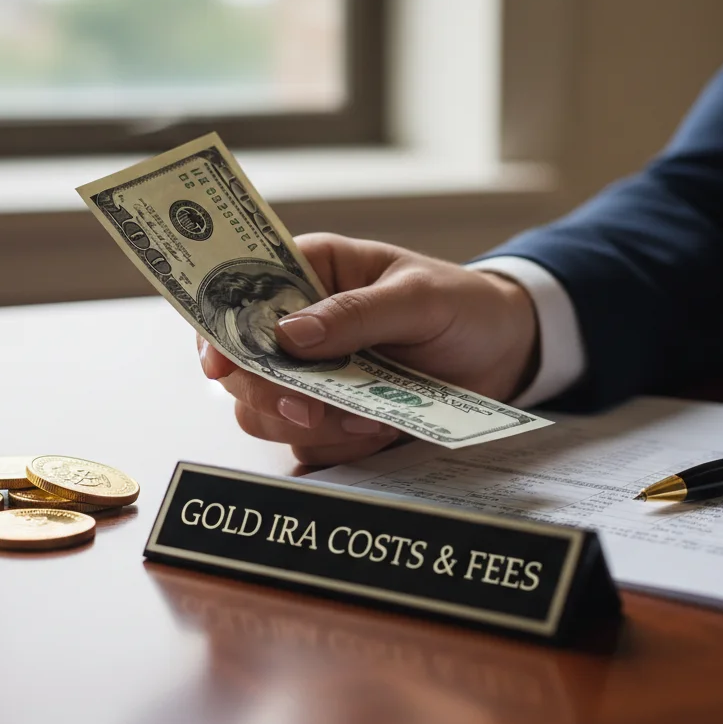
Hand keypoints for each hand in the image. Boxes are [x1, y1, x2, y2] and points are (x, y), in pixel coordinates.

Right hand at [197, 232, 538, 465]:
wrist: (505, 352)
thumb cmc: (461, 303)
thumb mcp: (419, 296)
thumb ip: (356, 312)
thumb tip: (290, 335)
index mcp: (309, 273)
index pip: (238, 294)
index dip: (216, 328)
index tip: (219, 362)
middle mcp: (298, 326)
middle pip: (239, 367)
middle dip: (270, 394)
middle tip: (312, 408)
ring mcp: (313, 376)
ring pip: (266, 413)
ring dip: (313, 426)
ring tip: (372, 418)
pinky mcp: (333, 418)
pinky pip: (308, 445)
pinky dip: (337, 449)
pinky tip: (378, 434)